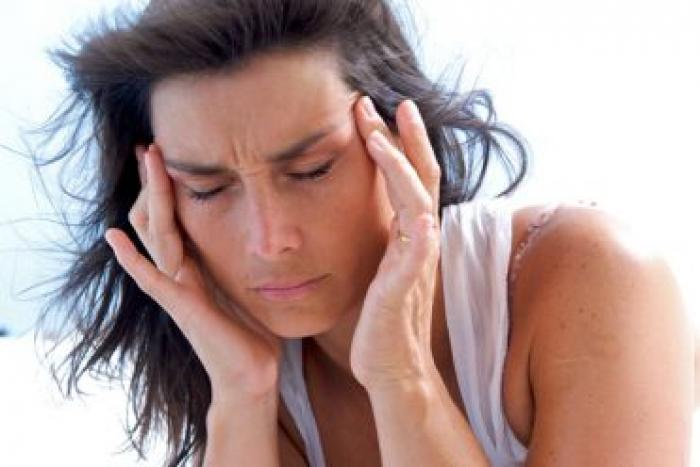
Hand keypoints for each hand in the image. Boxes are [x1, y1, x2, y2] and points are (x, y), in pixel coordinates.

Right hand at [105, 144, 281, 403]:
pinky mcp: (181, 307)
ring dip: (150, 197)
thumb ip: (243, 260)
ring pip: (155, 234)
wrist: (250, 374)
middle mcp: (179, 272)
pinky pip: (150, 278)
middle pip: (157, 218)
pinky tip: (113, 236)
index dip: (169, 187)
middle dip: (154, 181)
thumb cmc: (252, 331)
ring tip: (146, 162)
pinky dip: (131, 258)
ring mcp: (176, 288)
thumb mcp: (247, 284)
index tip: (168, 153)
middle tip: (149, 145)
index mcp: (195, 265)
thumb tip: (265, 234)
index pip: (174, 218)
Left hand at [349, 96, 441, 390]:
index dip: (397, 145)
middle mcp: (418, 242)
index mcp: (408, 236)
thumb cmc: (380, 323)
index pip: (409, 179)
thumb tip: (362, 219)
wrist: (391, 369)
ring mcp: (416, 262)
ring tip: (376, 133)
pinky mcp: (406, 287)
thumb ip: (378, 244)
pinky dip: (418, 224)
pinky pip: (419, 249)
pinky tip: (413, 200)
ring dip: (399, 166)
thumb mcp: (377, 271)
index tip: (375, 114)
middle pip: (420, 177)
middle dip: (403, 138)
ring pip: (417, 201)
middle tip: (382, 102)